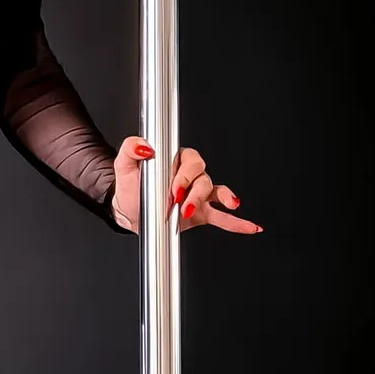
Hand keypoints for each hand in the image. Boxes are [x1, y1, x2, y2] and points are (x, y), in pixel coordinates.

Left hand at [110, 138, 263, 235]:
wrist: (129, 211)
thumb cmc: (129, 186)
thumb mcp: (124, 164)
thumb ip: (131, 148)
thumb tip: (146, 146)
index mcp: (176, 160)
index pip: (189, 160)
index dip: (184, 173)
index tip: (174, 186)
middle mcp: (190, 175)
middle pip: (202, 177)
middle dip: (192, 190)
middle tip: (177, 201)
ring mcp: (197, 194)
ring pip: (212, 192)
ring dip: (202, 202)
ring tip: (188, 211)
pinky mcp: (201, 213)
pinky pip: (223, 216)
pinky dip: (237, 222)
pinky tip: (250, 226)